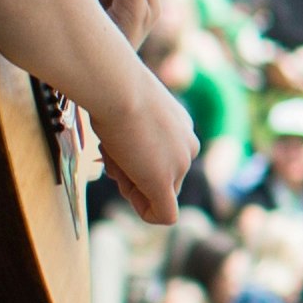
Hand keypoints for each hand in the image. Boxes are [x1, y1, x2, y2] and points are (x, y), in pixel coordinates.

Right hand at [94, 77, 196, 224]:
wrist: (118, 88)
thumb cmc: (115, 90)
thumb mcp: (129, 109)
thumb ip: (134, 134)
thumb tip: (124, 155)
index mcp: (181, 128)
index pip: (164, 161)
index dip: (138, 162)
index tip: (120, 146)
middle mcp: (187, 146)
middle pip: (163, 180)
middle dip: (135, 178)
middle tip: (114, 155)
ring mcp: (179, 165)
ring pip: (158, 194)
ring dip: (130, 185)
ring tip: (115, 154)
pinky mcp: (163, 181)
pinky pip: (164, 214)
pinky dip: (147, 214)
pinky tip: (130, 195)